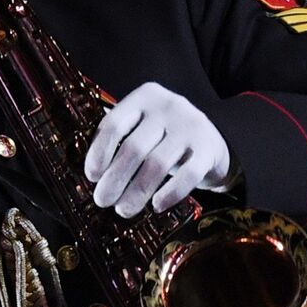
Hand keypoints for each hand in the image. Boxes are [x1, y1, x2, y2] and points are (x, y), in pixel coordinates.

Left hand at [84, 82, 231, 217]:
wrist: (214, 143)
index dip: (99, 152)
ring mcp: (191, 127)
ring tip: (124, 209)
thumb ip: (121, 137)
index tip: (92, 176)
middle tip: (103, 200)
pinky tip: (156, 206)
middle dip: (114, 179)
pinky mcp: (209, 149)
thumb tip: (94, 173)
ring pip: (157, 164)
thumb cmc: (167, 138)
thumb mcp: (144, 126)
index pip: (115, 124)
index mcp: (145, 97)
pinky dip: (169, 193)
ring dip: (136, 192)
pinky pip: (187, 175)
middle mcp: (168, 107)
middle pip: (134, 147)